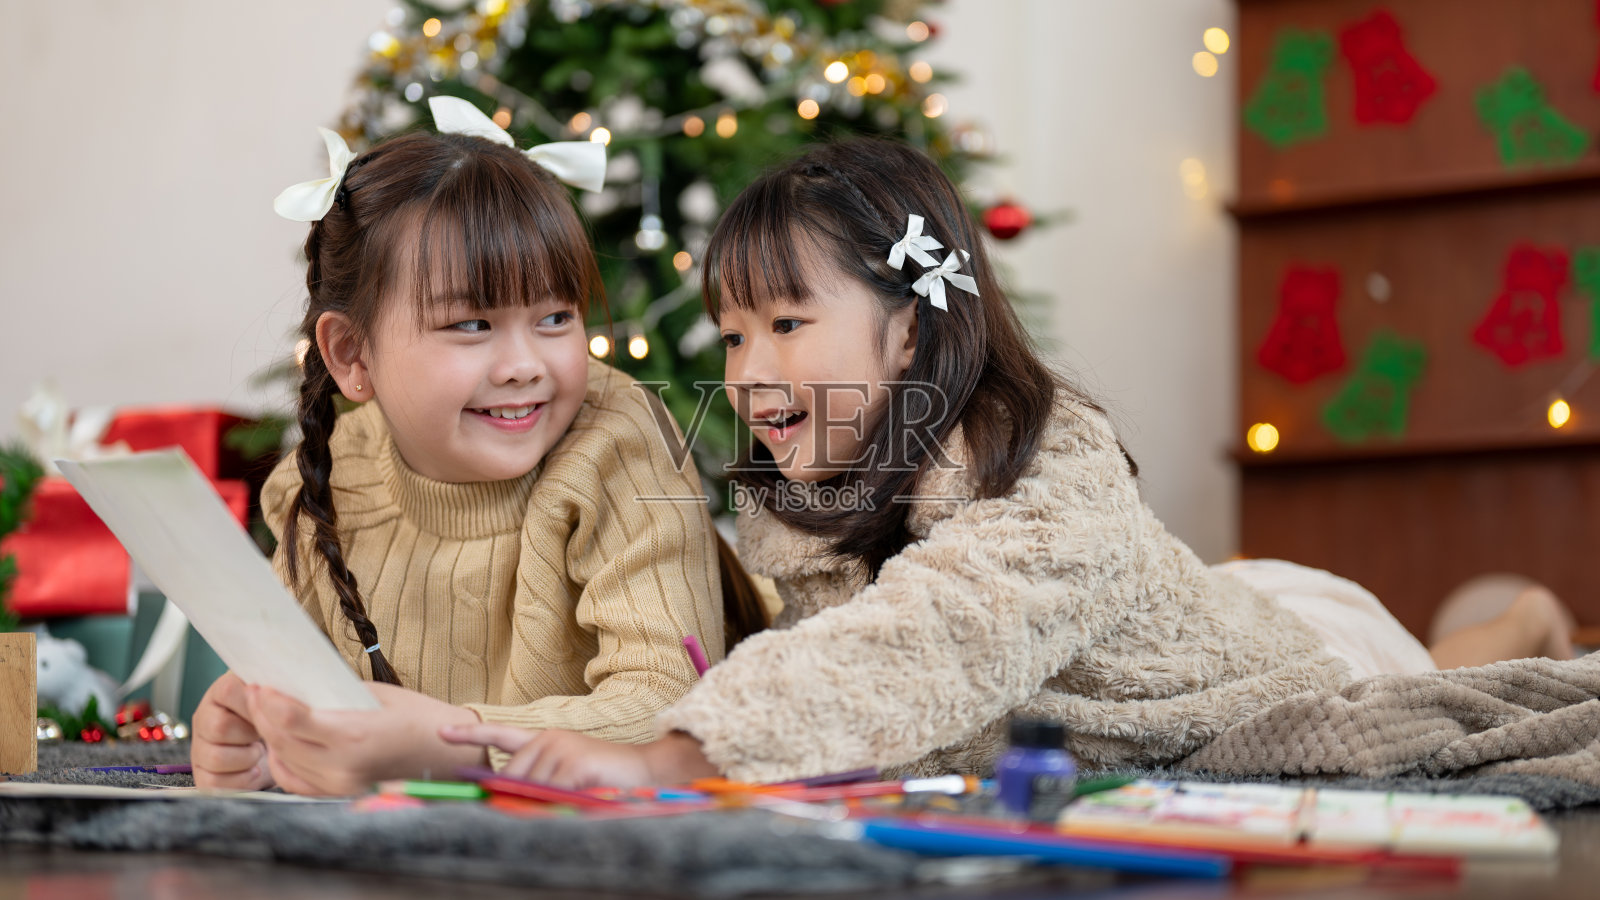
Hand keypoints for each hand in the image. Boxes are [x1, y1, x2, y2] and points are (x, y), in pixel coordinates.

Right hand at [191, 672, 272, 790]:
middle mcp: (204, 718)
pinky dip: (241, 780)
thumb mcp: (276, 697)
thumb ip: (276, 686)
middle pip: (220, 727)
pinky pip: (215, 783)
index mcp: (221, 692)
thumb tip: (285, 681)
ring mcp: (200, 748)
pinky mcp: (202, 775)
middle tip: (263, 734)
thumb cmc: (274, 719)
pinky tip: (253, 770)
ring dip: (247, 758)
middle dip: (250, 734)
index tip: (269, 710)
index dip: (254, 703)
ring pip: (216, 757)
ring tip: (259, 752)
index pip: (230, 690)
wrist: (271, 750)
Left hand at [246, 682, 486, 795]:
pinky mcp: (339, 794)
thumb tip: (298, 685)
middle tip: (255, 691)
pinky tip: (280, 742)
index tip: (259, 683)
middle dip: (263, 714)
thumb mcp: (376, 695)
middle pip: (281, 740)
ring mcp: (339, 785)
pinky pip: (295, 780)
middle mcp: (341, 766)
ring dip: (270, 736)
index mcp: (353, 735)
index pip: (291, 720)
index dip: (269, 701)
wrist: (448, 754)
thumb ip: (335, 695)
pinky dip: (282, 760)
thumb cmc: (419, 717)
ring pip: (284, 760)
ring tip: (266, 712)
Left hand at [439, 724, 718, 788]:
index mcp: (545, 741)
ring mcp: (560, 749)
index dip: (471, 733)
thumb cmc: (604, 780)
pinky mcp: (573, 763)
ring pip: (529, 787)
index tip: (442, 730)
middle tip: (548, 806)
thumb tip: (509, 799)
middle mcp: (548, 739)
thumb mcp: (567, 779)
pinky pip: (550, 792)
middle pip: (512, 776)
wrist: (645, 771)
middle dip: (518, 797)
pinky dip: (558, 804)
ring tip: (572, 802)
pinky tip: (577, 801)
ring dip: (544, 803)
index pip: (500, 735)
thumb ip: (539, 782)